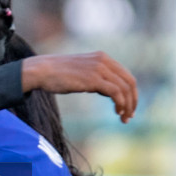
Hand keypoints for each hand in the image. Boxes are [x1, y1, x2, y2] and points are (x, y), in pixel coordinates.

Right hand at [19, 52, 138, 123]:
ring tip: (124, 118)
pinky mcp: (94, 79)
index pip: (126, 75)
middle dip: (132, 100)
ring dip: (127, 105)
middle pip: (129, 81)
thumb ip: (97, 77)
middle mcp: (104, 60)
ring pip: (124, 88)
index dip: (131, 93)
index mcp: (103, 57)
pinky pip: (116, 92)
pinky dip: (120, 104)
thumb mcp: (83, 72)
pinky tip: (117, 112)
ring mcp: (99, 69)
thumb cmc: (58, 74)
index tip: (128, 107)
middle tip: (129, 116)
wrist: (42, 70)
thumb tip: (108, 90)